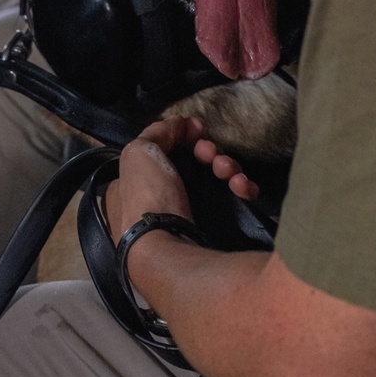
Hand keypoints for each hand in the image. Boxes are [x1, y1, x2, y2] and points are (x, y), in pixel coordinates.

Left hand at [105, 115, 259, 244]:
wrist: (169, 252)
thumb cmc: (146, 200)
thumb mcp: (138, 153)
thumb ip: (157, 132)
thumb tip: (179, 124)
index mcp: (132, 185)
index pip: (161, 153)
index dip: (181, 138)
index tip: (196, 131)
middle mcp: (157, 201)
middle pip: (191, 164)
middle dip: (208, 153)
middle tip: (212, 155)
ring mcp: (185, 218)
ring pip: (214, 180)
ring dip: (227, 168)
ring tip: (231, 174)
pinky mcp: (212, 231)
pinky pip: (231, 201)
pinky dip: (240, 189)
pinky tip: (243, 188)